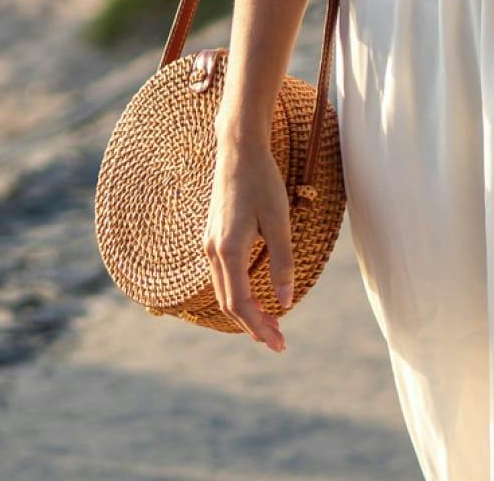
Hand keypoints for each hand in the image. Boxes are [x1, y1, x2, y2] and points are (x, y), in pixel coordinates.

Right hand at [202, 139, 295, 352]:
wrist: (238, 149)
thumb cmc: (262, 181)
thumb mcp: (279, 221)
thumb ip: (282, 263)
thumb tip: (284, 302)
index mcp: (228, 251)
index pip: (240, 305)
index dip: (259, 328)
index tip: (279, 344)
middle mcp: (212, 252)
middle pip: (229, 304)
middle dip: (253, 325)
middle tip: (278, 340)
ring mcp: (209, 244)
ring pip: (223, 291)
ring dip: (245, 311)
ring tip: (270, 321)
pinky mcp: (213, 235)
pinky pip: (222, 276)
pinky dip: (237, 292)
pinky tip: (254, 293)